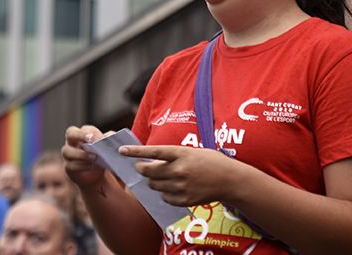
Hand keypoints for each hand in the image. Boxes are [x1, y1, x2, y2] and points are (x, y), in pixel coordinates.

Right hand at [63, 125, 108, 189]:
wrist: (97, 176)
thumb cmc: (102, 156)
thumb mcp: (108, 148)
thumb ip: (109, 141)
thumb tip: (108, 137)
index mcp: (83, 134)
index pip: (84, 129)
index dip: (91, 132)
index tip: (100, 138)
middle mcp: (72, 141)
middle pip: (70, 133)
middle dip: (80, 135)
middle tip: (92, 140)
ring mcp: (68, 155)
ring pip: (67, 151)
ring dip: (81, 154)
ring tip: (95, 157)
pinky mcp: (68, 167)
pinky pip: (70, 165)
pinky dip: (81, 165)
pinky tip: (91, 166)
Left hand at [119, 145, 241, 206]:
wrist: (230, 180)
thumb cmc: (212, 161)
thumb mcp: (193, 151)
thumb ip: (174, 156)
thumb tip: (153, 161)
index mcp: (182, 154)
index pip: (153, 152)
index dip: (136, 152)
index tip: (122, 151)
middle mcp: (180, 170)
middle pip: (149, 172)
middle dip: (142, 169)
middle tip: (141, 167)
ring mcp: (181, 186)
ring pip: (155, 185)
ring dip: (154, 181)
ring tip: (164, 177)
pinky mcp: (184, 200)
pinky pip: (164, 197)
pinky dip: (164, 193)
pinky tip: (173, 188)